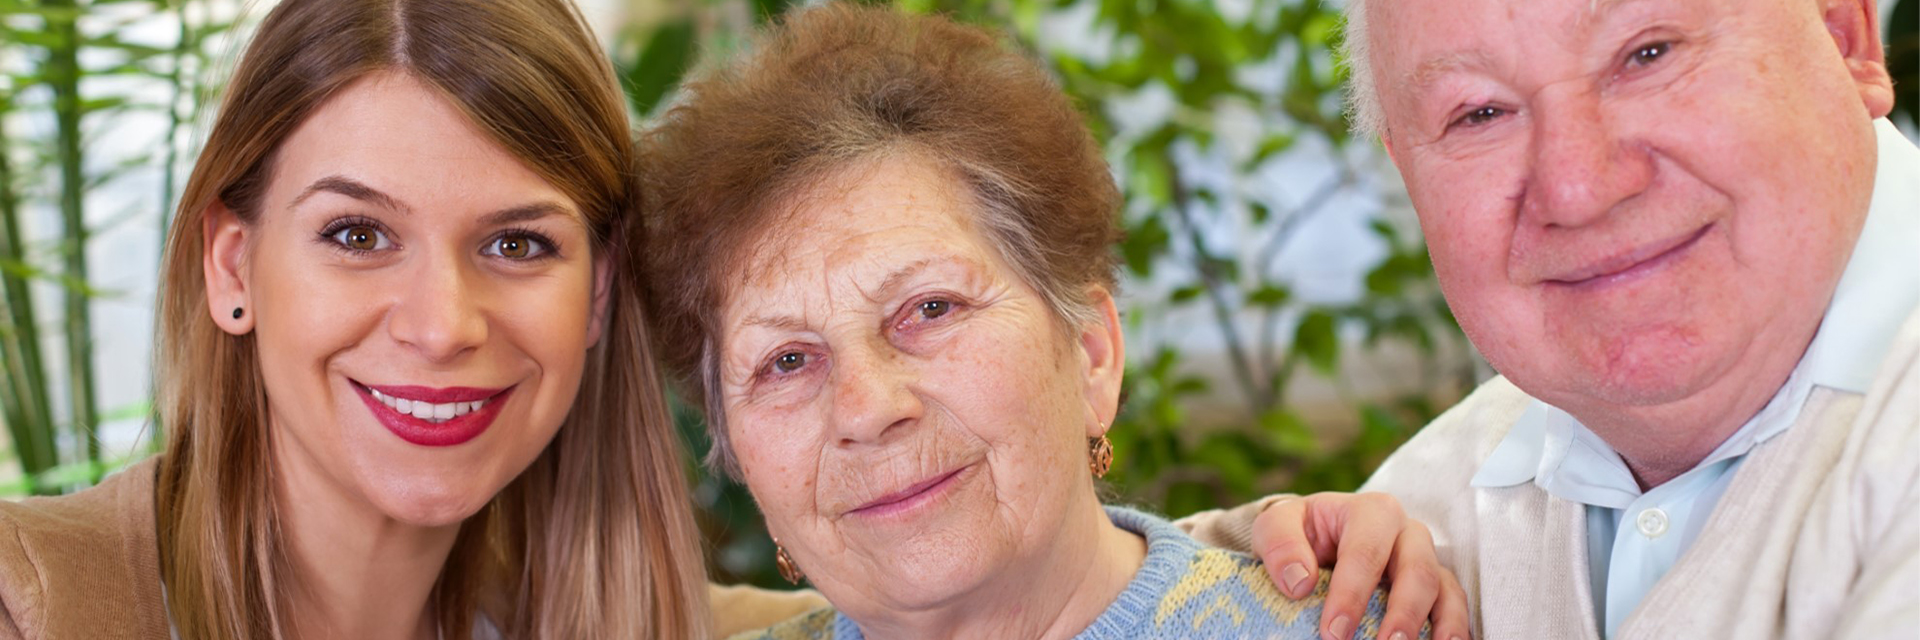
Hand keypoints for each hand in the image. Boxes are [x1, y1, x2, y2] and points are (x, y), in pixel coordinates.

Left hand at [1252, 492, 1469, 639]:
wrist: (1318, 536)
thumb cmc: (1300, 530)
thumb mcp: (1277, 525)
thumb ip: (1280, 544)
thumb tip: (1300, 583)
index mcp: (1371, 511)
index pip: (1366, 552)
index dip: (1352, 594)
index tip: (1333, 632)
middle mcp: (1406, 532)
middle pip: (1417, 570)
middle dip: (1402, 613)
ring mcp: (1426, 559)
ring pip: (1444, 589)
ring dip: (1439, 625)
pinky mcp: (1436, 585)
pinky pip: (1454, 605)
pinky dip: (1453, 629)